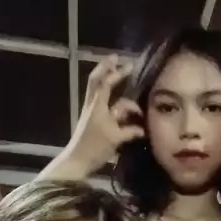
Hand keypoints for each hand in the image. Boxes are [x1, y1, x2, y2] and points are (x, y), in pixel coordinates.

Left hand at [64, 55, 144, 176]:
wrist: (77, 161)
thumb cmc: (95, 148)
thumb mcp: (115, 139)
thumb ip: (130, 131)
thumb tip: (143, 128)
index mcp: (97, 106)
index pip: (105, 83)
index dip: (116, 72)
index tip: (128, 64)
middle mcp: (93, 105)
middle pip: (96, 81)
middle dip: (106, 68)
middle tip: (117, 59)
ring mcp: (91, 112)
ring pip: (99, 91)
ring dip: (108, 81)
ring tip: (118, 73)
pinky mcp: (92, 120)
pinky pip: (103, 104)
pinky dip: (111, 98)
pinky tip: (119, 99)